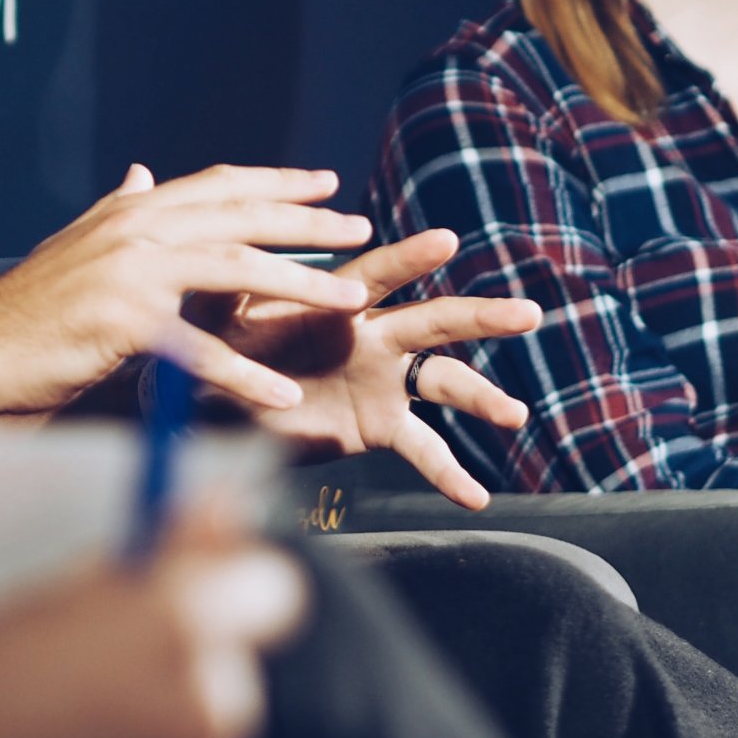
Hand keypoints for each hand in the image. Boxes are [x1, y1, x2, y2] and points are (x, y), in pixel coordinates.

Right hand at [0, 165, 374, 412]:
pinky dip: (246, 374)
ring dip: (301, 283)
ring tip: (352, 300)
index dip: (276, 182)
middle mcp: (135, 228)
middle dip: (308, 224)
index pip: (219, 184)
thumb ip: (119, 209)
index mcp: (131, 210)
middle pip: (241, 216)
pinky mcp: (123, 323)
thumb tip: (143, 172)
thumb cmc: (30, 307)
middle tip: (362, 230)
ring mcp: (130, 272)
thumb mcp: (80, 245)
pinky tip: (284, 396)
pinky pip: (200, 350)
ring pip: (234, 267)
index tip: (327, 184)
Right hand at [0, 523, 305, 737]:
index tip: (187, 608)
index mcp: (167, 627)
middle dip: (178, 686)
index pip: (272, 590)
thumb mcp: (30, 603)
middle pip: (232, 682)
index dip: (229, 595)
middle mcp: (201, 714)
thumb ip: (148, 556)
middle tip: (86, 704)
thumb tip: (225, 508)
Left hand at [189, 227, 537, 509]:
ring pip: (445, 383)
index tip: (446, 240)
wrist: (219, 405)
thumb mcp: (218, 318)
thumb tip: (209, 261)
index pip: (379, 274)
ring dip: (482, 397)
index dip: (409, 258)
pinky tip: (475, 497)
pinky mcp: (381, 425)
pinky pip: (423, 449)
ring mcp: (385, 381)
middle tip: (528, 314)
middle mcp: (374, 335)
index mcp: (339, 300)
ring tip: (515, 414)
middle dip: (481, 316)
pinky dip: (448, 473)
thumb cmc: (220, 346)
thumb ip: (221, 293)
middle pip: (436, 320)